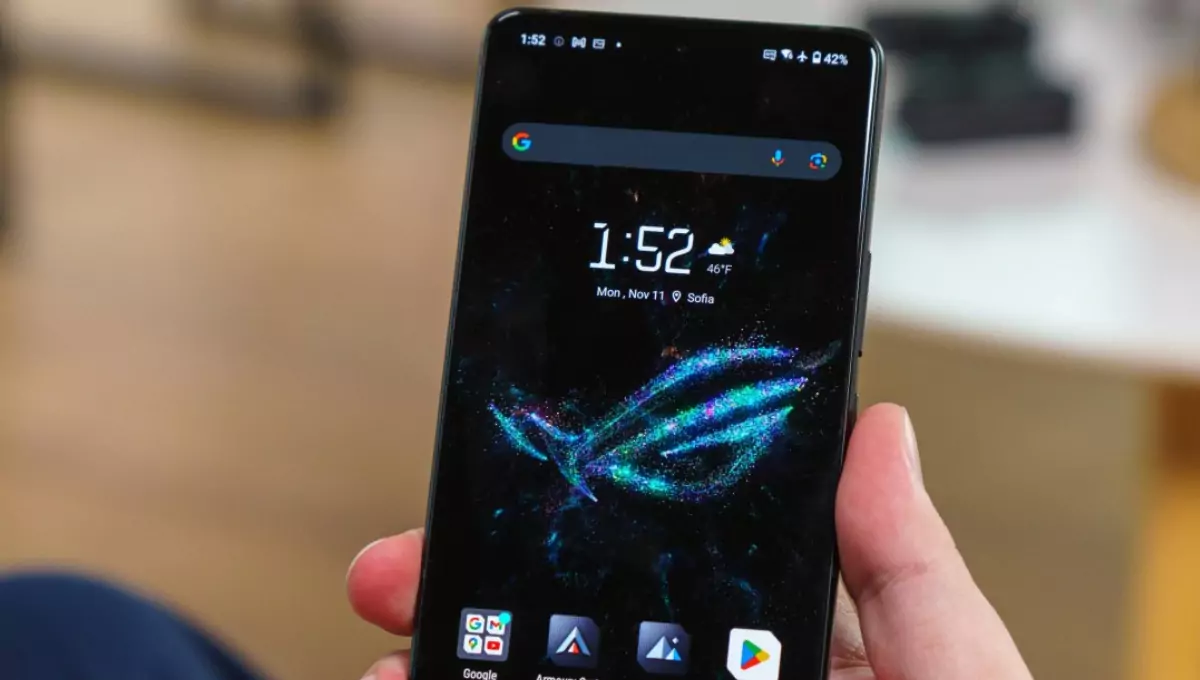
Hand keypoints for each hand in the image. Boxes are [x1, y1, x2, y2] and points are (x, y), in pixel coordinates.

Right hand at [347, 404, 1032, 679]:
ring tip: (389, 674)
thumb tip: (877, 431)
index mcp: (796, 671)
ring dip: (457, 678)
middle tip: (397, 581)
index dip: (581, 540)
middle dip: (480, 614)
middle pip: (577, 652)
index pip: (673, 587)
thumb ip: (907, 576)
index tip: (509, 507)